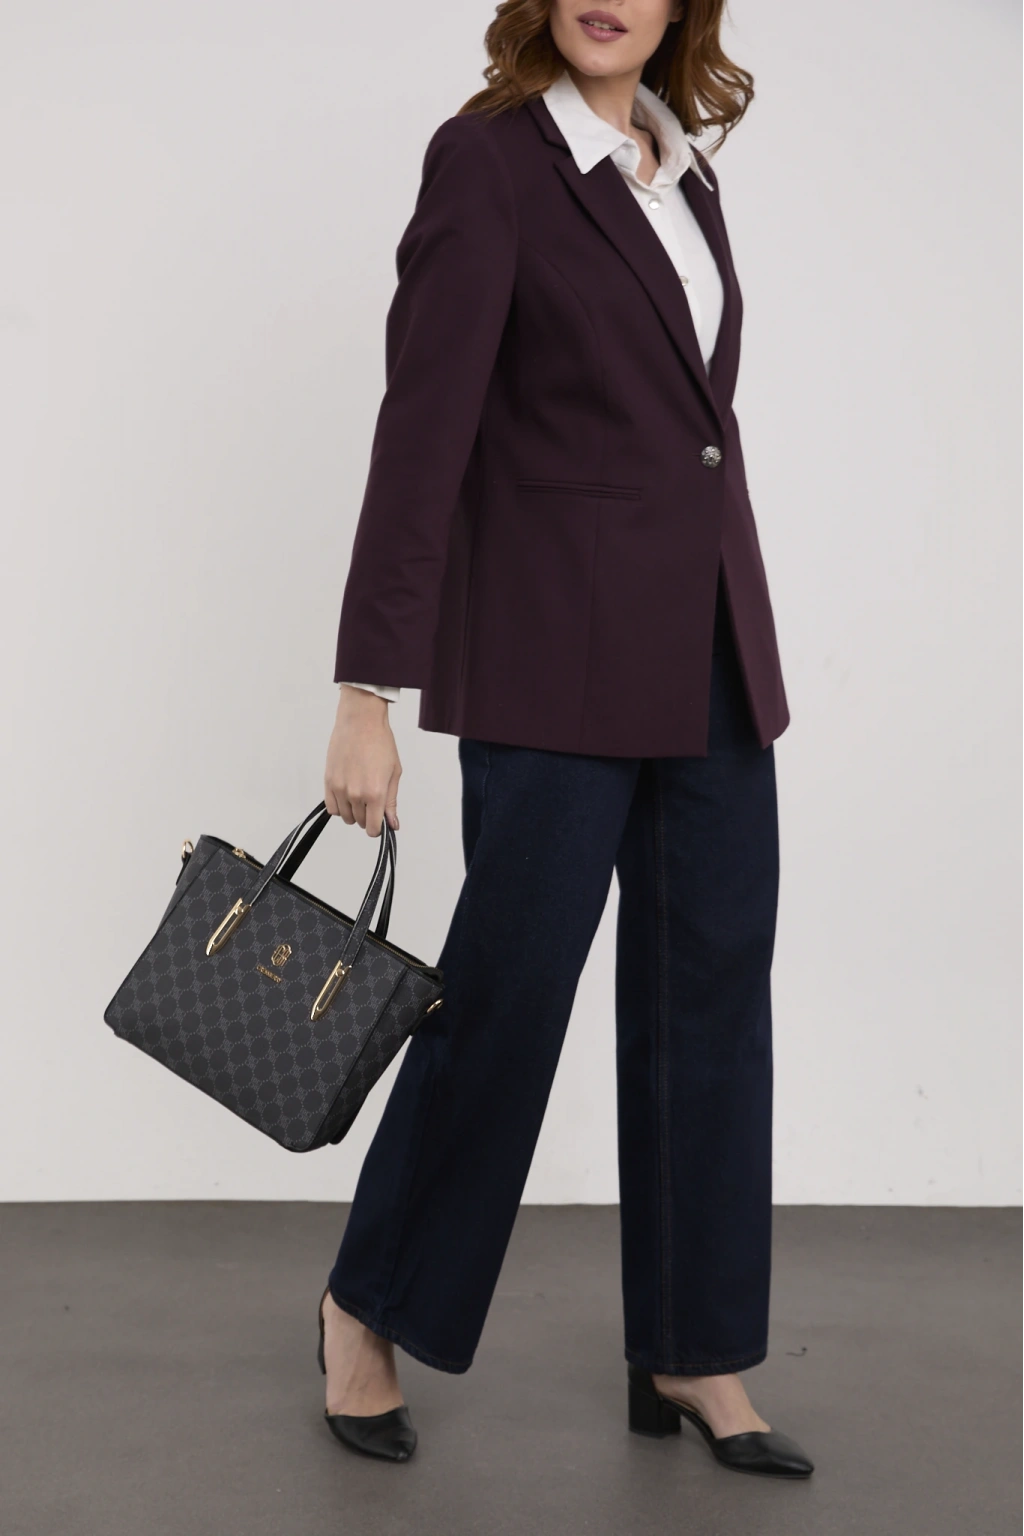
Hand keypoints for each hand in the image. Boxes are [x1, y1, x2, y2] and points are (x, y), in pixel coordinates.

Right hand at [324, 686, 401, 835]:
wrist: (361, 722)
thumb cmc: (380, 742)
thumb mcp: (394, 773)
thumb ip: (391, 802)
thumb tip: (392, 824)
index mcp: (375, 793)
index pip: (373, 828)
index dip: (378, 828)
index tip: (379, 823)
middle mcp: (356, 794)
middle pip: (360, 822)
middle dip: (368, 816)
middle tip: (372, 800)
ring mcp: (340, 789)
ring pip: (345, 817)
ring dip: (353, 812)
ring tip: (360, 795)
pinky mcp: (328, 781)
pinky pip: (331, 807)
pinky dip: (339, 806)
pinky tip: (347, 795)